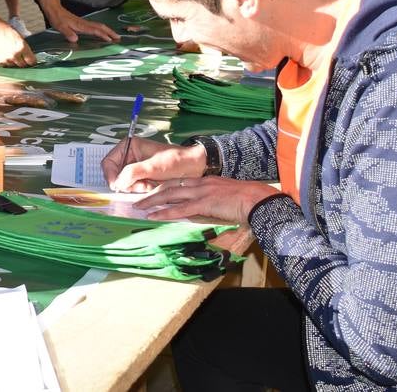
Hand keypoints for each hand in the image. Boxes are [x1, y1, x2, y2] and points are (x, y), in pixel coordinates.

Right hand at [0, 18, 35, 67]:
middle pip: (22, 65)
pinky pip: (4, 65)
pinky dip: (4, 61)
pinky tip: (2, 53)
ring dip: (12, 61)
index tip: (30, 60)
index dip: (31, 60)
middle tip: (19, 56)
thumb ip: (24, 46)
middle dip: (22, 61)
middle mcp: (15, 55)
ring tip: (8, 52)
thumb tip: (29, 55)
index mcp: (22, 47)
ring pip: (13, 65)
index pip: (31, 61)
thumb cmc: (4, 29)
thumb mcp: (19, 36)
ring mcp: (6, 59)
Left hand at [45, 7, 120, 43]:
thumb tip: (75, 39)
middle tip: (118, 38)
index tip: (109, 40)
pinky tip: (104, 34)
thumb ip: (67, 33)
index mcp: (80, 25)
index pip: (94, 30)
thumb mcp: (59, 27)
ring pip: (99, 26)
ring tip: (115, 36)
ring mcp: (84, 23)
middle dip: (110, 32)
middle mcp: (84, 24)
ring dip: (108, 31)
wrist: (55, 9)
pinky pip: (95, 26)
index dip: (102, 35)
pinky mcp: (83, 23)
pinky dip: (102, 30)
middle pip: (100, 27)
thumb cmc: (57, 19)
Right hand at [103, 136, 204, 190]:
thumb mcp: (153, 166)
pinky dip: (141, 190)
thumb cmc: (176, 161)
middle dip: (126, 183)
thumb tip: (117, 183)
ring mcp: (135, 167)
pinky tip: (152, 186)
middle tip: (141, 186)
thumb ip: (133, 173)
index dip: (110, 175)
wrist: (193, 167)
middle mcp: (129, 156)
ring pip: (124, 183)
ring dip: (135, 187)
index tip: (118, 187)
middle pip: (115, 174)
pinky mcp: (141, 177)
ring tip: (150, 185)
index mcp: (129, 146)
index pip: (108, 162)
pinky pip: (133, 187)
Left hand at [136, 175, 280, 225]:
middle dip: (152, 192)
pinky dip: (165, 212)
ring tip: (139, 206)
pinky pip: (180, 209)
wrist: (258, 199)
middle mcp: (201, 183)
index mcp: (206, 181)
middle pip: (170, 186)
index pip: (179, 182)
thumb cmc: (248, 200)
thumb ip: (215, 200)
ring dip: (152, 201)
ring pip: (170, 195)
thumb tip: (207, 208)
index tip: (153, 191)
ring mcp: (201, 192)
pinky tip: (153, 216)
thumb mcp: (227, 196)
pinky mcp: (204, 203)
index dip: (164, 186)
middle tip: (138, 198)